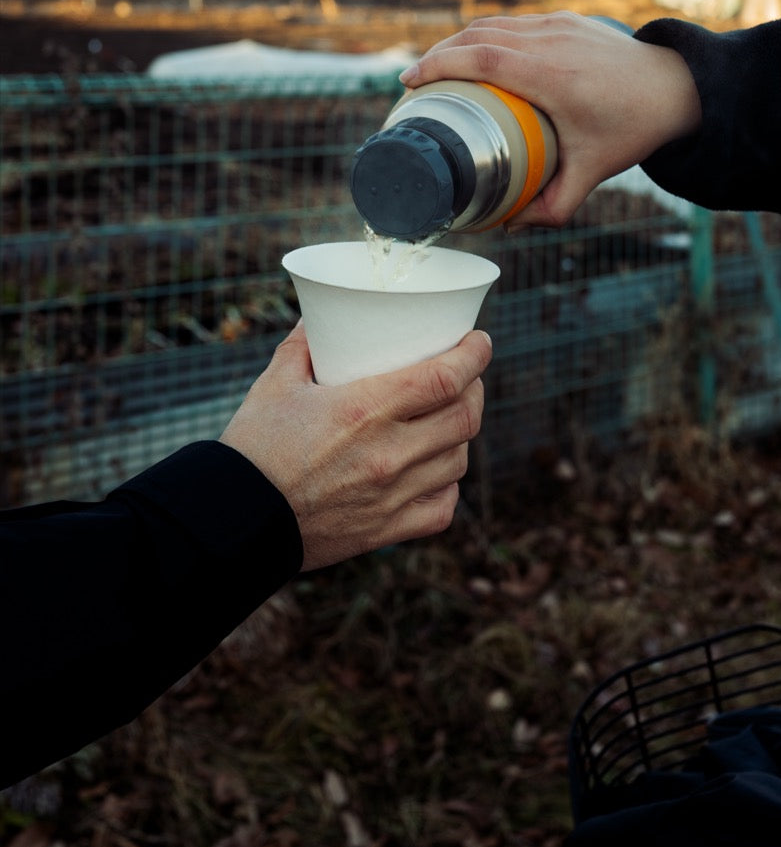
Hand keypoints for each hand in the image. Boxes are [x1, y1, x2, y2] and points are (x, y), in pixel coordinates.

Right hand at [219, 322, 491, 569]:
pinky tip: (433, 469)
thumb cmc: (253, 448)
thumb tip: (320, 316)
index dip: (474, 355)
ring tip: (447, 419)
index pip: (445, 378)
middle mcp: (388, 453)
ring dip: (460, 434)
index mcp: (364, 410)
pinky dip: (446, 484)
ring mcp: (393, 495)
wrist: (235, 520)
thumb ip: (302, 346)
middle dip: (474, 389)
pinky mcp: (388, 530)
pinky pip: (442, 506)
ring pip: (458, 459)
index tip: (479, 341)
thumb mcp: (275, 384)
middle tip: (466, 376)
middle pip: (465, 416)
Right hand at [400, 11, 701, 226]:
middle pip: (476, 37)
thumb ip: (553, 206)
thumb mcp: (592, 172)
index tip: (409, 81)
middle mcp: (550, 42)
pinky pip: (513, 23)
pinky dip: (485, 37)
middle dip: (437, 55)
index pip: (480, 59)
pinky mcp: (565, 19)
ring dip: (458, 43)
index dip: (438, 65)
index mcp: (550, 76)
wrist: (678, 87)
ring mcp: (558, 25)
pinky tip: (474, 57)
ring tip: (436, 70)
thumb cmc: (633, 128)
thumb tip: (510, 225)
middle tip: (414, 82)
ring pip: (492, 25)